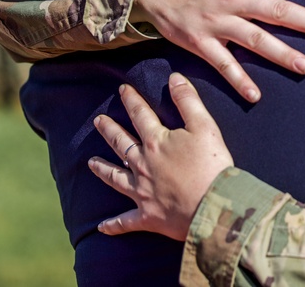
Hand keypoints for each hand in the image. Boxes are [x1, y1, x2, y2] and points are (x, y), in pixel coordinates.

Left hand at [89, 73, 232, 240]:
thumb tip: (174, 78)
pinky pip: (125, 222)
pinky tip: (101, 227)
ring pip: (116, 178)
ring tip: (91, 162)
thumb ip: (188, 101)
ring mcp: (142, 192)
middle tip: (98, 120)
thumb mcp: (204, 126)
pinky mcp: (147, 217)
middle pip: (121, 144)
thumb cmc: (211, 165)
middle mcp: (143, 165)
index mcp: (156, 142)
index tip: (122, 89)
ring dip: (102, 169)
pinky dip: (113, 225)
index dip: (131, 100)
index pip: (140, 115)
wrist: (213, 206)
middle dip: (109, 130)